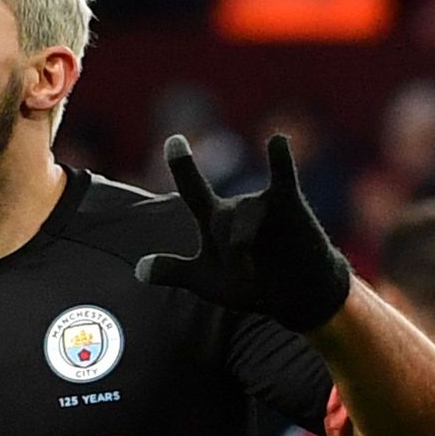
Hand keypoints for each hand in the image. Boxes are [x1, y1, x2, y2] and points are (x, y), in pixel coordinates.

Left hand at [135, 133, 350, 331]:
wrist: (296, 296)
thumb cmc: (250, 285)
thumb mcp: (206, 282)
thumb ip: (173, 271)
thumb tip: (138, 270)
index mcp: (214, 219)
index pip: (193, 188)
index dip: (182, 165)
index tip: (174, 138)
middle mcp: (236, 206)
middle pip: (218, 221)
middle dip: (228, 255)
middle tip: (241, 277)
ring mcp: (262, 203)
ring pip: (243, 220)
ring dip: (245, 247)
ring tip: (254, 274)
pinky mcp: (289, 205)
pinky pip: (283, 177)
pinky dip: (280, 160)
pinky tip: (276, 140)